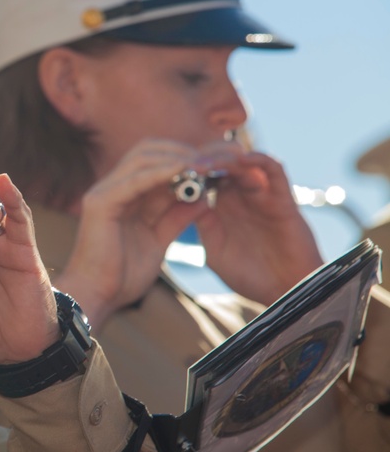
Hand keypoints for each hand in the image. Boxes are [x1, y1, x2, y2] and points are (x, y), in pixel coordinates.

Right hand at [57, 139, 214, 325]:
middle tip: (213, 160)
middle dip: (183, 151)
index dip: (184, 158)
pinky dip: (161, 172)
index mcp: (124, 195)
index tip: (215, 164)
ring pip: (142, 158)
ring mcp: (104, 192)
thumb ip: (177, 219)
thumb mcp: (159, 241)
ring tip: (204, 165)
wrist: (98, 296)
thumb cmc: (123, 275)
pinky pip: (135, 179)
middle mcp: (111, 187)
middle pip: (148, 151)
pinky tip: (184, 171)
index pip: (154, 161)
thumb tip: (203, 199)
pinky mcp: (101, 202)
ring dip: (176, 158)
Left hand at [196, 149, 322, 304]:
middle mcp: (241, 197)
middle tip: (184, 162)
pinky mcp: (283, 199)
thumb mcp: (216, 252)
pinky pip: (275, 171)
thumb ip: (203, 226)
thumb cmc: (251, 276)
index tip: (168, 171)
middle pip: (222, 164)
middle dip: (203, 160)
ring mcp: (262, 196)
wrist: (285, 293)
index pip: (204, 178)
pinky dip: (260, 160)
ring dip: (225, 158)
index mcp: (222, 207)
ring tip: (205, 162)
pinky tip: (242, 159)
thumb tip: (187, 200)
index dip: (188, 172)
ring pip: (244, 163)